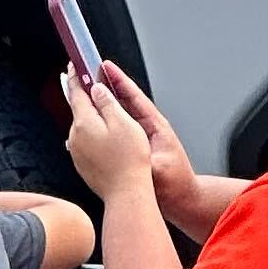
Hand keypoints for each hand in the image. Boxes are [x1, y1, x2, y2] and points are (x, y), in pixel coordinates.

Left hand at [59, 66, 159, 206]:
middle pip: (78, 109)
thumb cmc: (130, 159)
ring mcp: (77, 152)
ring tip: (105, 112)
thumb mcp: (123, 122)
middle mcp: (75, 137)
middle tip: (91, 82)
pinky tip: (107, 138)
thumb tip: (95, 88)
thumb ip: (107, 102)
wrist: (126, 194)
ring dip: (91, 117)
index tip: (74, 64)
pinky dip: (93, 134)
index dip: (75, 76)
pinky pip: (85, 142)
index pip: (76, 92)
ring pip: (82, 126)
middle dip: (84, 96)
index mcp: (84, 122)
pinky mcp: (82, 165)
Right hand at [91, 64, 203, 227]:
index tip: (104, 65)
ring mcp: (141, 139)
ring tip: (84, 92)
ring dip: (102, 104)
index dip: (119, 80)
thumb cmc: (176, 186)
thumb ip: (142, 159)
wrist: (183, 202)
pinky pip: (116, 131)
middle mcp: (148, 129)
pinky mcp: (135, 150)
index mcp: (156, 127)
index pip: (134, 97)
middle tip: (88, 73)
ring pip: (118, 116)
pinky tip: (89, 123)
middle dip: (106, 87)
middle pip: (123, 102)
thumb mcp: (158, 171)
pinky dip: (103, 123)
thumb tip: (126, 150)